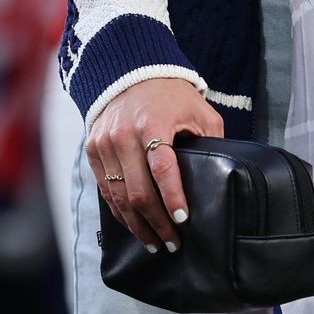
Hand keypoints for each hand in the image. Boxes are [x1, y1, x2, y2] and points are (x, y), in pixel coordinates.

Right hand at [87, 78, 223, 252]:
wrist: (131, 70)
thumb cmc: (171, 93)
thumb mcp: (199, 110)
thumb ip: (210, 139)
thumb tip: (221, 173)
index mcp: (152, 123)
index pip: (163, 169)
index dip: (173, 199)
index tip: (184, 221)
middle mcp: (124, 135)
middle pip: (138, 192)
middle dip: (157, 223)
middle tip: (172, 243)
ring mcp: (104, 143)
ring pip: (119, 197)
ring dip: (137, 225)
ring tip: (154, 243)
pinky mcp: (93, 149)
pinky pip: (105, 190)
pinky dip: (120, 212)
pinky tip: (134, 225)